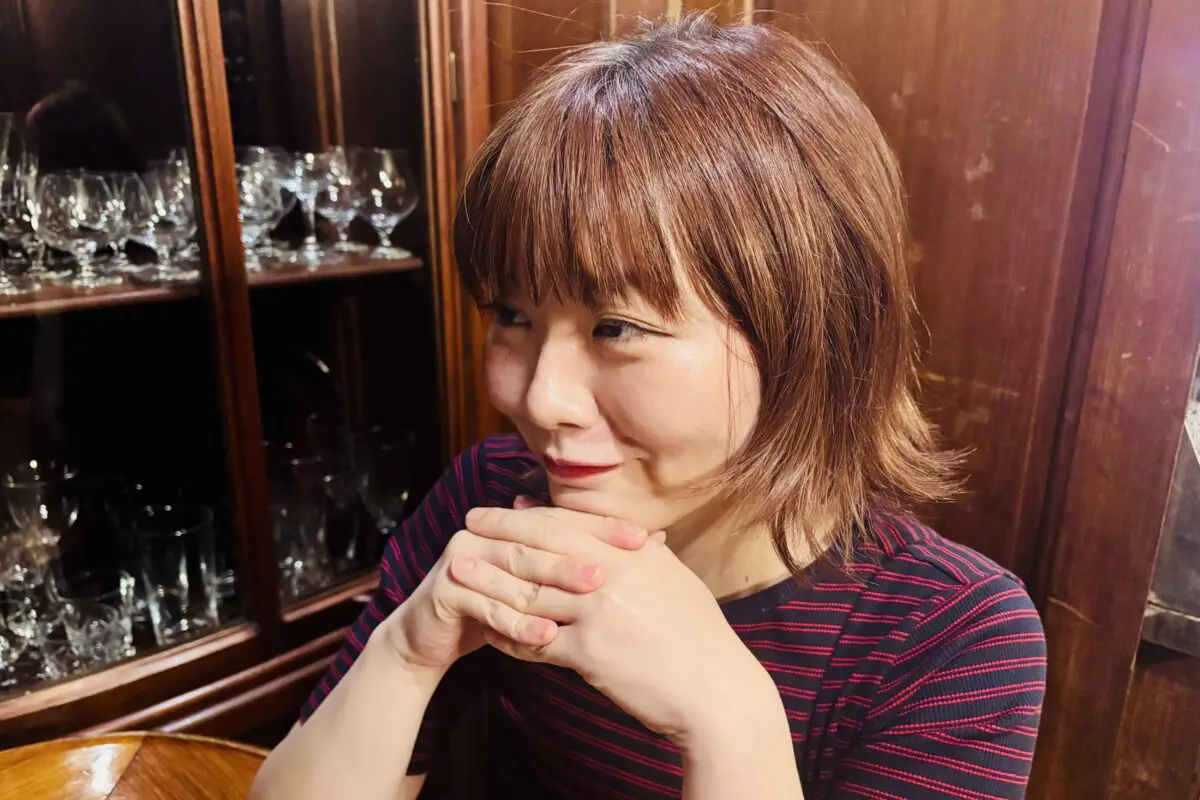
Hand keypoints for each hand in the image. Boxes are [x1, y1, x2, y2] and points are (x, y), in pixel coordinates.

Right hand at [379, 500, 651, 673]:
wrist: (430, 640)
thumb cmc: (499, 613)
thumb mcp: (547, 587)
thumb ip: (588, 562)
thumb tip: (655, 540)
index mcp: (514, 526)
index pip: (566, 522)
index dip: (606, 529)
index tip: (646, 541)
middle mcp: (486, 533)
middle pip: (542, 542)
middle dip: (582, 555)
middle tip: (620, 566)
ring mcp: (463, 559)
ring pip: (517, 573)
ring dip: (555, 587)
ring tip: (591, 598)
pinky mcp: (445, 591)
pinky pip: (488, 607)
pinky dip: (518, 624)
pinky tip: (547, 637)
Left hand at [455, 506, 777, 743]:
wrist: (715, 690)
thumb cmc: (697, 634)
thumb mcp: (671, 577)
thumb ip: (635, 548)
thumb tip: (601, 525)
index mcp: (632, 551)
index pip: (566, 523)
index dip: (523, 514)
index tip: (494, 509)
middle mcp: (612, 573)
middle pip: (540, 547)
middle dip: (496, 536)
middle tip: (463, 530)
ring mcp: (599, 611)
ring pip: (529, 590)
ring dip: (488, 582)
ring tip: (457, 576)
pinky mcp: (589, 652)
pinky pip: (535, 640)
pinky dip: (508, 634)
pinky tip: (487, 630)